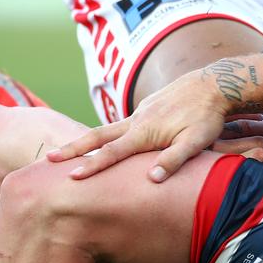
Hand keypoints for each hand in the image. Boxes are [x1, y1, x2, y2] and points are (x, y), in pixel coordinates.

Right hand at [47, 64, 262, 180]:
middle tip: (49, 159)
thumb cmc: (206, 116)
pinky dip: (107, 135)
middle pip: (98, 137)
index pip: (112, 153)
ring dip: (86, 141)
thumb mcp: (196, 141)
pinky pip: (122, 125)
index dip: (92, 166)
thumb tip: (152, 179)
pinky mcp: (147, 109)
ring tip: (67, 151)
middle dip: (73, 149)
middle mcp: (136, 120)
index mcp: (144, 132)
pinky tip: (105, 143)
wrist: (214, 84)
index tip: (70, 176)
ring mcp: (140, 113)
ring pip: (107, 129)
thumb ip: (174, 159)